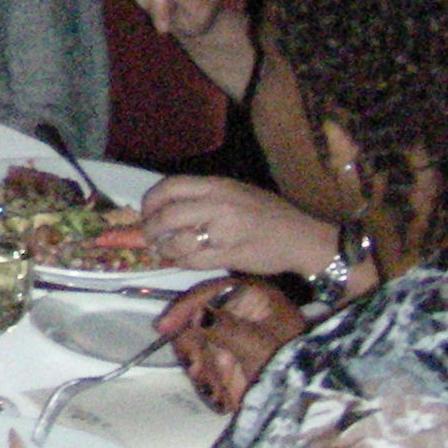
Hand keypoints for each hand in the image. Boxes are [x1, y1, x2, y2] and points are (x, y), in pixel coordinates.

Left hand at [138, 175, 337, 276]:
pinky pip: (194, 261)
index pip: (170, 187)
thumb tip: (164, 207)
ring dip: (165, 249)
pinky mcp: (229, 256)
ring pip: (178, 242)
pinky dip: (181, 262)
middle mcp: (217, 205)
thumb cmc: (267, 213)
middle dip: (151, 228)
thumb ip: (203, 196)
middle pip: (168, 215)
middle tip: (148, 236)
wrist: (301, 237)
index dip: (151, 201)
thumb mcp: (235, 191)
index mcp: (217, 185)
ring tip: (164, 250)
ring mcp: (223, 232)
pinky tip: (181, 261)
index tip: (146, 212)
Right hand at [156, 274, 304, 414]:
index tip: (164, 328)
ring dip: (202, 366)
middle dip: (195, 347)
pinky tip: (218, 394)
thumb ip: (226, 329)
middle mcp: (243, 310)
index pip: (211, 292)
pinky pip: (208, 360)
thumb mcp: (259, 346)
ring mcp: (237, 333)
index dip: (186, 309)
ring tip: (214, 388)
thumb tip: (197, 314)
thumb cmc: (290, 364)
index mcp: (254, 296)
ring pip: (200, 342)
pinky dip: (208, 377)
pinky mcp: (233, 354)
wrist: (310, 401)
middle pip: (200, 318)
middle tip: (195, 370)